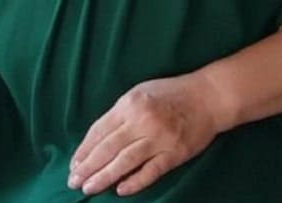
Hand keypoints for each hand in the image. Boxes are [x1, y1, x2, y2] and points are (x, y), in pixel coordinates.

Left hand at [68, 74, 224, 196]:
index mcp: (130, 104)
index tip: (73, 163)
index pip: (100, 130)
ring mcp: (159, 138)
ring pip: (125, 162)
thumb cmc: (171, 92)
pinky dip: (135, 182)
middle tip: (73, 181)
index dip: (84, 149)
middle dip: (88, 166)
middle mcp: (142, 121)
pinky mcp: (175, 153)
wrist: (208, 96)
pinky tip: (120, 190)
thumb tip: (98, 137)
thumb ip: (120, 113)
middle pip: (108, 148)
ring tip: (88, 188)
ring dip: (104, 176)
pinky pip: (151, 171)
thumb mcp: (140, 92)